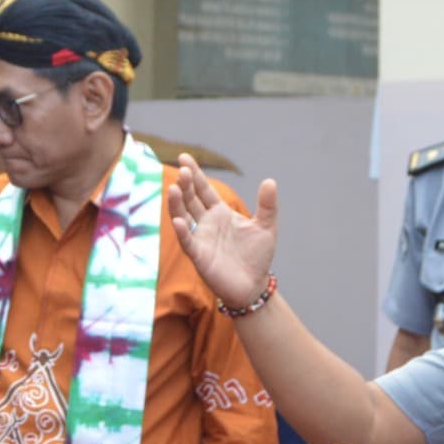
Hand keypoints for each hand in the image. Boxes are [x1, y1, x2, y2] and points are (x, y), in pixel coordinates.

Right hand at [166, 156, 276, 309]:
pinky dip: (182, 232)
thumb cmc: (257, 256)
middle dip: (185, 184)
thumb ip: (267, 205)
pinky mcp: (199, 257)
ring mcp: (200, 239)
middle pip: (190, 199)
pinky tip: (178, 221)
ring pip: (183, 217)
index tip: (184, 157)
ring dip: (177, 204)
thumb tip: (270, 180)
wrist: (253, 285)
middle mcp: (206, 223)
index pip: (203, 189)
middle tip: (183, 169)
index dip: (195, 173)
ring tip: (174, 188)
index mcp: (220, 213)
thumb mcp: (266, 227)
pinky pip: (188, 242)